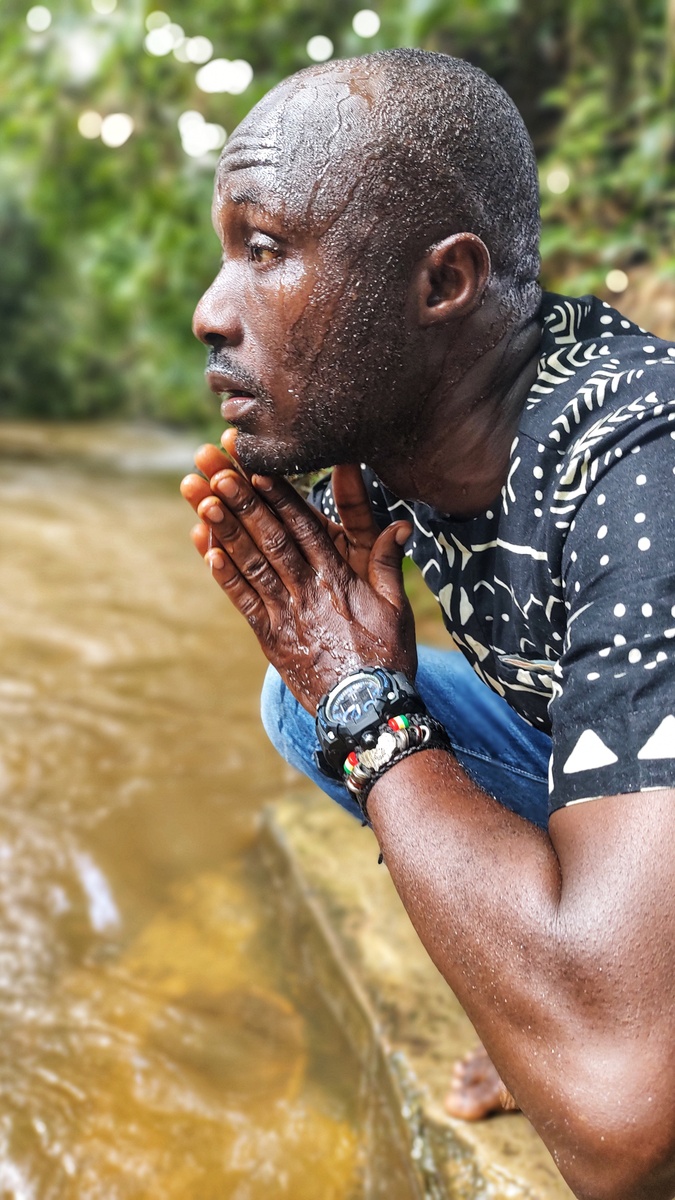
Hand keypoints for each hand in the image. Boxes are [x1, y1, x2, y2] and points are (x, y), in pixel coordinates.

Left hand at [180, 446, 414, 713]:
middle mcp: (309, 590)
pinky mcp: (271, 638)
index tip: (257, 465)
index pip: (305, 526)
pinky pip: (244, 602)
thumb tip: (401, 524)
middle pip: (271, 536)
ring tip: (200, 496)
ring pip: (252, 563)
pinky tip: (205, 550)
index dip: (280, 494)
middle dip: (241, 497)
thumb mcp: (396, 606)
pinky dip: (225, 576)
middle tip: (214, 465)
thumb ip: (389, 562)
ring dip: (224, 528)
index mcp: (339, 577)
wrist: (367, 710)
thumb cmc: (387, 656)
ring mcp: (286, 614)